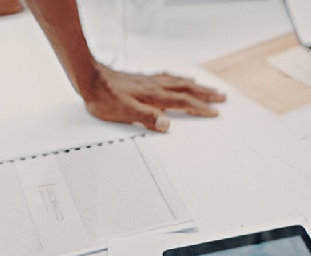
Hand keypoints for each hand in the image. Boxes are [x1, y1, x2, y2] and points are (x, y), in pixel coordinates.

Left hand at [84, 64, 225, 131]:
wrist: (89, 78)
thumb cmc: (104, 97)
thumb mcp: (124, 112)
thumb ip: (146, 118)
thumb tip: (166, 124)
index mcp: (154, 97)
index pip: (183, 102)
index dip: (200, 108)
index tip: (214, 112)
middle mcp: (155, 86)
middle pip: (187, 89)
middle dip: (206, 94)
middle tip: (222, 97)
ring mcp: (150, 81)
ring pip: (179, 82)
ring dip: (196, 85)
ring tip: (208, 88)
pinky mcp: (143, 79)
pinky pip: (168, 76)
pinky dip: (179, 78)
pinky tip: (179, 78)